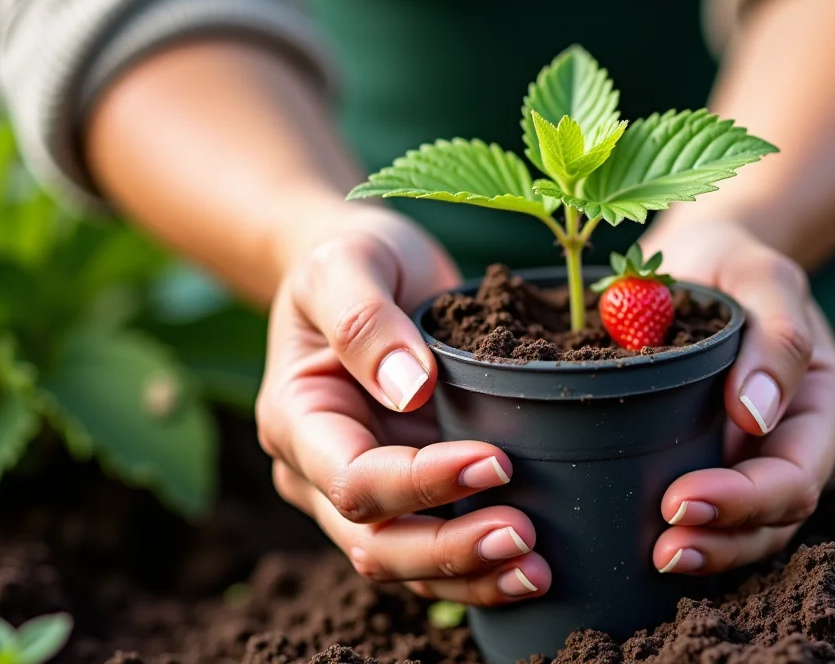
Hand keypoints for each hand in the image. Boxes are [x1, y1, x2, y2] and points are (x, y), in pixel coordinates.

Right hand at [256, 205, 551, 603]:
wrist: (366, 271)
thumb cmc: (353, 259)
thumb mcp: (347, 261)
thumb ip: (365, 317)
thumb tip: (410, 386)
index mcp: (297, 419)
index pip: (353, 479)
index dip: (422, 483)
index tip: (497, 460)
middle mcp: (320, 472)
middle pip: (376, 544)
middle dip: (449, 551)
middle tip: (523, 536)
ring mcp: (366, 493)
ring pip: (407, 565)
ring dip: (471, 576)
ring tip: (537, 569)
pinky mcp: (411, 496)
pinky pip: (437, 553)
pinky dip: (481, 569)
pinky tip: (533, 567)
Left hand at [640, 220, 834, 573]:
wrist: (701, 256)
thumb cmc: (732, 257)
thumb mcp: (759, 271)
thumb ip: (775, 334)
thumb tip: (759, 414)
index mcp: (825, 400)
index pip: (797, 475)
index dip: (745, 500)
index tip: (681, 500)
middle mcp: (800, 440)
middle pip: (778, 517)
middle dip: (726, 540)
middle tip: (664, 550)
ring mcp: (761, 456)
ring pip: (750, 530)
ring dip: (710, 551)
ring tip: (659, 558)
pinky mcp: (720, 460)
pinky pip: (716, 512)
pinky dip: (692, 532)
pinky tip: (647, 544)